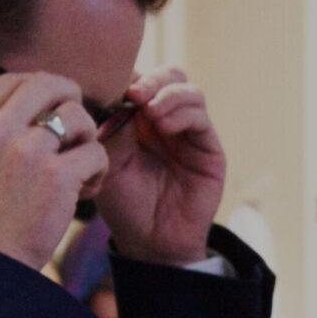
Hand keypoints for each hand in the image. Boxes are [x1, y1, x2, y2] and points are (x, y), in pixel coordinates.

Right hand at [0, 73, 106, 270]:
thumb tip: (32, 98)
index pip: (13, 79)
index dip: (41, 89)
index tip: (52, 110)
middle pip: (49, 84)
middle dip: (71, 101)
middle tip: (76, 130)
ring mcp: (26, 152)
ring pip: (78, 116)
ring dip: (88, 137)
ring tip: (80, 166)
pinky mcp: (57, 177)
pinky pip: (96, 152)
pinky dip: (99, 170)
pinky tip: (87, 189)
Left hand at [94, 67, 225, 264]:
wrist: (150, 241)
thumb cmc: (124, 204)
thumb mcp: (107, 162)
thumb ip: (114, 127)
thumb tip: (122, 94)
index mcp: (138, 119)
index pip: (139, 80)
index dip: (128, 77)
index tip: (111, 88)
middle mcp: (166, 120)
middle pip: (168, 76)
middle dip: (151, 79)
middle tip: (134, 94)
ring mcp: (189, 133)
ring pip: (188, 90)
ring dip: (167, 94)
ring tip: (149, 112)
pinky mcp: (208, 149)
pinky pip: (201, 117)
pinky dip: (183, 113)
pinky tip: (164, 126)